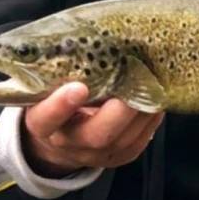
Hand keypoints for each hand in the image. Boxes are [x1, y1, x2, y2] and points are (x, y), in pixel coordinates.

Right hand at [22, 82, 163, 176]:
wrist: (61, 137)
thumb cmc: (55, 100)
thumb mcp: (47, 86)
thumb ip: (60, 72)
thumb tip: (87, 43)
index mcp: (42, 124)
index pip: (46, 118)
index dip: (61, 105)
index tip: (78, 87)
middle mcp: (69, 143)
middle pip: (97, 135)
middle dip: (120, 110)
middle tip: (135, 81)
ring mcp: (96, 155)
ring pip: (125, 138)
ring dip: (143, 109)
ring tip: (152, 81)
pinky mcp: (120, 156)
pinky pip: (141, 139)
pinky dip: (151, 117)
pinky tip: (156, 97)